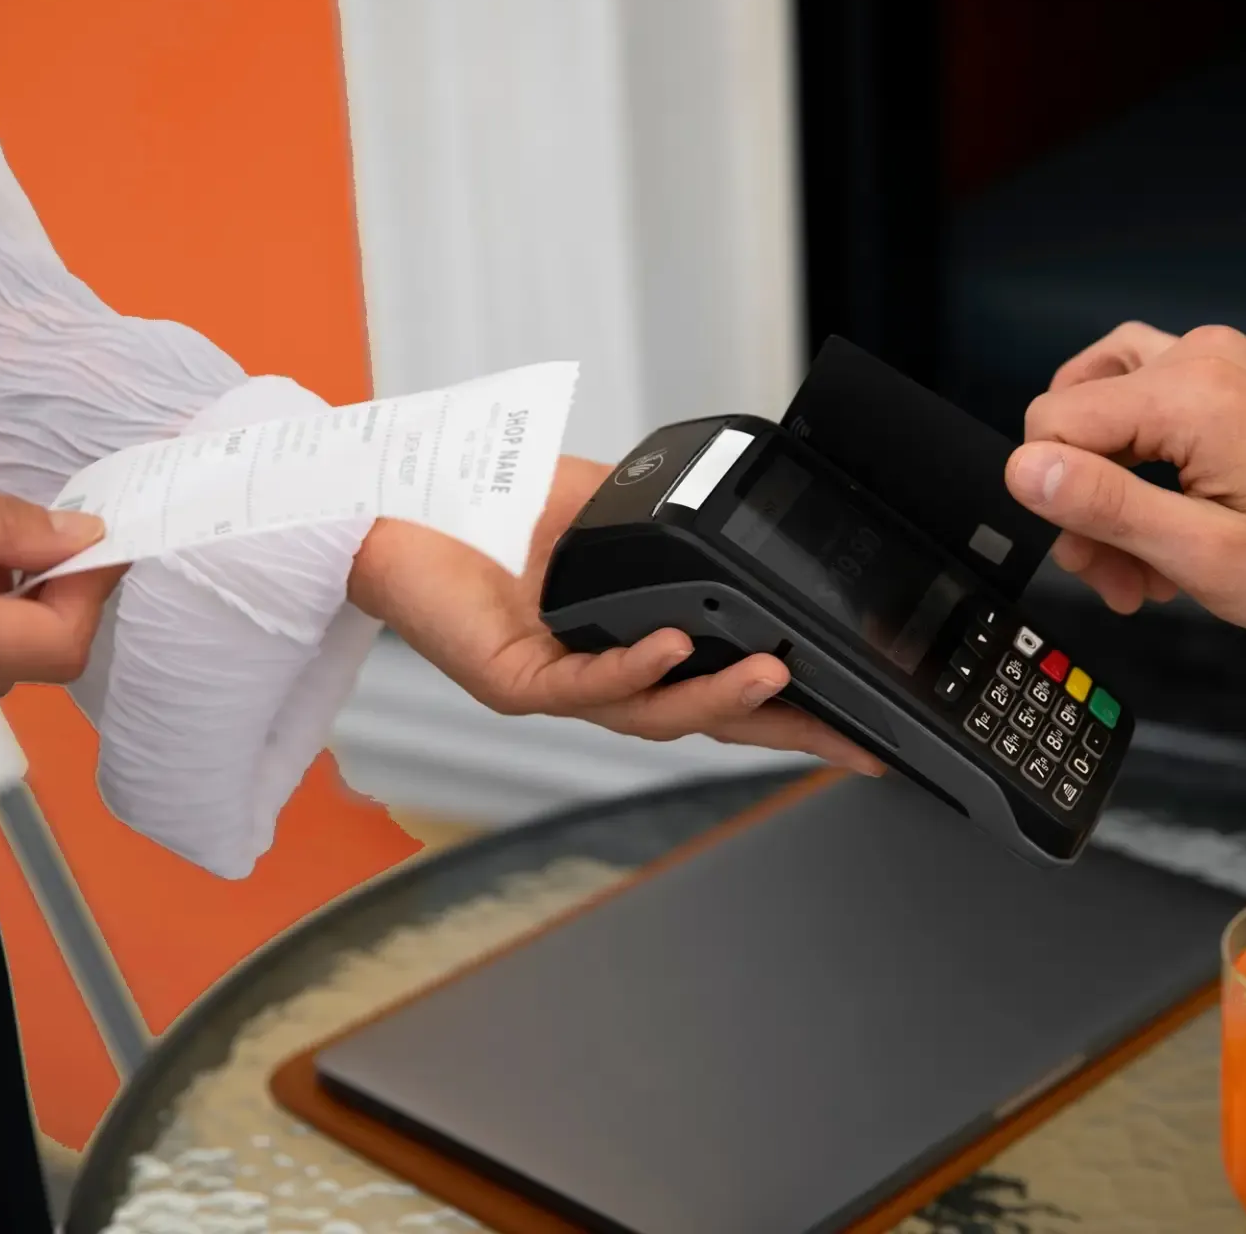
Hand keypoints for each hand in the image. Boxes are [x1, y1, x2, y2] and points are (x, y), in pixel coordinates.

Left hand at [349, 456, 883, 774]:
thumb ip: (658, 523)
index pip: (717, 684)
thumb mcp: (597, 508)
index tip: (854, 717)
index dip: (786, 706)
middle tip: (853, 742)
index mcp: (622, 647)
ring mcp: (555, 688)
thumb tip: (723, 507)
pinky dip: (638, 667)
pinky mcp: (511, 680)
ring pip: (655, 713)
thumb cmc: (481, 509)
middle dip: (784, 734)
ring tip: (778, 676)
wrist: (391, 504)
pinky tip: (679, 646)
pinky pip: (585, 685)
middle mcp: (594, 680)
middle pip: (704, 720)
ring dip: (721, 698)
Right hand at [1002, 323, 1245, 634]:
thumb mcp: (1203, 555)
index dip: (1056, 499)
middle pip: (1075, 412)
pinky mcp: (1228, 376)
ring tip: (1137, 552)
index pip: (1053, 423)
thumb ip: (1105, 506)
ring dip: (1105, 481)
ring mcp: (1217, 361)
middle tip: (1120, 577)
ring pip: (1103, 403)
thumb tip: (1023, 471)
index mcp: (1190, 396)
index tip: (1096, 561)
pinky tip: (1164, 522)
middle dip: (1082, 501)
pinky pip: (1147, 404)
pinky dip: (1140, 464)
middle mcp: (1199, 358)